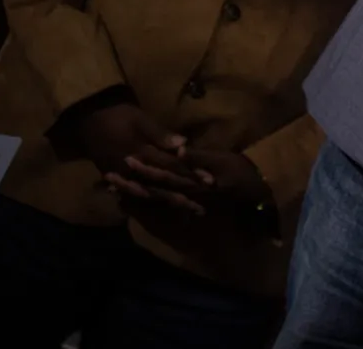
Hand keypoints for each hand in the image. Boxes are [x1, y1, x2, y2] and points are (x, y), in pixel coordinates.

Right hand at [80, 105, 203, 211]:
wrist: (88, 119)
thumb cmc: (118, 115)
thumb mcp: (140, 119)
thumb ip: (160, 134)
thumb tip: (183, 145)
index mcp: (142, 154)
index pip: (171, 167)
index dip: (191, 174)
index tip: (209, 181)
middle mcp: (134, 171)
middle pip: (163, 186)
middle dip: (183, 195)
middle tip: (202, 207)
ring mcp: (124, 178)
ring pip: (151, 194)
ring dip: (169, 203)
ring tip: (188, 212)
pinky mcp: (117, 180)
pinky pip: (136, 195)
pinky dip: (150, 202)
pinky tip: (161, 207)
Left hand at [118, 146, 269, 228]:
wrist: (254, 193)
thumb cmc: (238, 171)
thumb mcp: (221, 160)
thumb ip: (199, 157)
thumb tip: (179, 151)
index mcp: (191, 182)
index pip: (162, 176)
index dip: (143, 169)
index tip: (125, 160)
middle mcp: (184, 197)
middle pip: (152, 192)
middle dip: (130, 186)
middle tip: (108, 179)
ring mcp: (184, 206)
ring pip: (153, 203)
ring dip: (133, 197)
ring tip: (112, 191)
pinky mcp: (185, 209)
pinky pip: (161, 211)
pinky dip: (143, 208)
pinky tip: (129, 204)